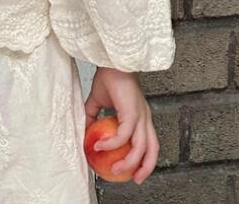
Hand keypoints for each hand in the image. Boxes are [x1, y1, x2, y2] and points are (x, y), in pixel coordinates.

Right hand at [84, 67, 158, 184]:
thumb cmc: (108, 76)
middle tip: (134, 178)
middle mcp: (145, 117)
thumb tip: (85, 130)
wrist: (110, 61)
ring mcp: (140, 116)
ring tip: (113, 168)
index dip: (144, 158)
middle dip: (145, 168)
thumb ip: (93, 116)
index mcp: (141, 115)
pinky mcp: (132, 113)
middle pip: (153, 149)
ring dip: (128, 162)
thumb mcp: (98, 100)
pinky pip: (124, 136)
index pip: (149, 142)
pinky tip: (100, 146)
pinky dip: (112, 144)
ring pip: (141, 147)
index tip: (133, 169)